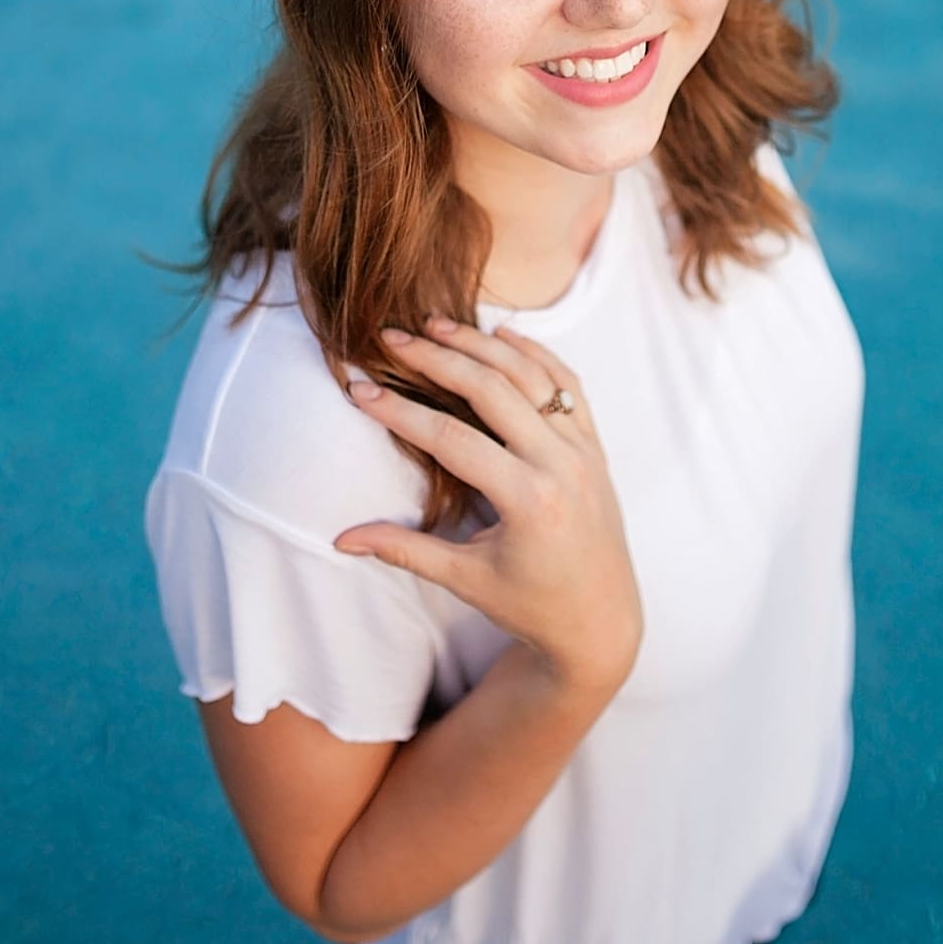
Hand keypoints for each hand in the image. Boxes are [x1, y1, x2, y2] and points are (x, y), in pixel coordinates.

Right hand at [333, 319, 643, 698]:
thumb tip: (340, 538)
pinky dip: (538, 356)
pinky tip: (504, 335)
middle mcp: (562, 465)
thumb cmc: (533, 605)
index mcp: (529, 499)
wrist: (602, 619)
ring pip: (534, 378)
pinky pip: (569, 387)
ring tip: (437, 324)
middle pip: (494, 391)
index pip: (453, 439)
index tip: (359, 388)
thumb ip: (404, 551)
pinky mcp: (596, 448)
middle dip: (439, 359)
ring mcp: (585, 452)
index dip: (401, 412)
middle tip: (392, 337)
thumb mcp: (467, 580)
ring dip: (485, 346)